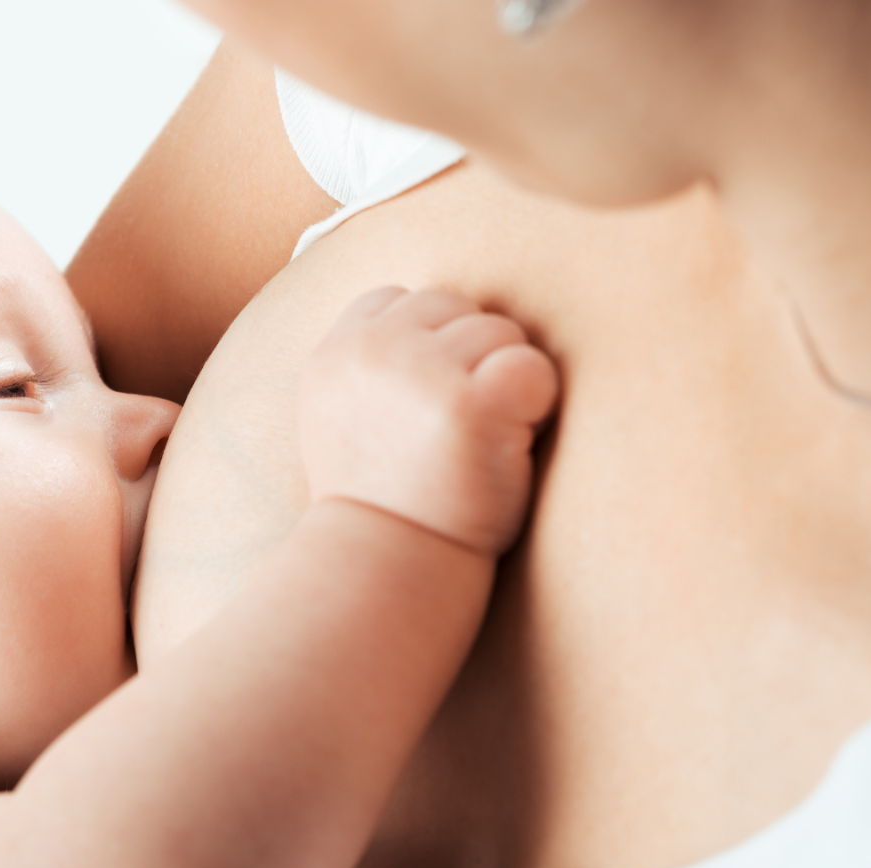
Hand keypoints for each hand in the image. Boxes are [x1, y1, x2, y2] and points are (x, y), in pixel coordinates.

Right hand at [298, 286, 559, 554]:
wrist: (388, 565)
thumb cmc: (380, 501)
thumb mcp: (341, 419)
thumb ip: (369, 364)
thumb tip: (428, 319)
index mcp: (334, 354)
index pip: (397, 299)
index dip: (428, 342)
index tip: (426, 404)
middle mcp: (370, 351)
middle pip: (453, 306)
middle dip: (470, 356)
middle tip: (458, 427)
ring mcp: (420, 370)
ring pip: (498, 331)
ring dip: (504, 382)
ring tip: (478, 441)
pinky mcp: (471, 401)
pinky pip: (531, 366)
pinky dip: (536, 403)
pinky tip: (508, 444)